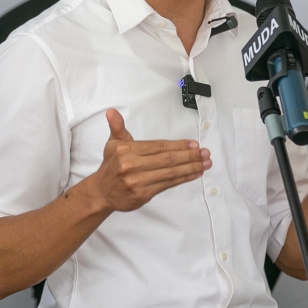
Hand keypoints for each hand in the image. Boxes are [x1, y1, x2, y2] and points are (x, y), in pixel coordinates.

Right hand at [90, 109, 211, 212]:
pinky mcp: (143, 195)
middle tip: (205, 153)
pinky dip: (183, 179)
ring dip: (191, 167)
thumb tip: (112, 111)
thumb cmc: (111, 166)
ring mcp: (137, 182)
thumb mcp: (113, 143)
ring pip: (170, 173)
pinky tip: (195, 174)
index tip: (193, 144)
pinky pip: (168, 185)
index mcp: (126, 151)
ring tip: (205, 163)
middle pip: (167, 159)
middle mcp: (131, 166)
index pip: (158, 146)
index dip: (178, 145)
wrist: (101, 192)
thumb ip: (117, 127)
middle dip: (189, 156)